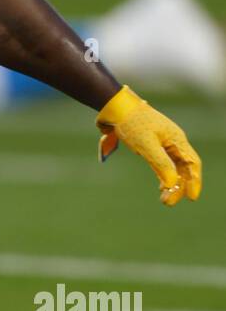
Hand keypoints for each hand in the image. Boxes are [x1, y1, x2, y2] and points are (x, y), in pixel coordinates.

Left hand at [96, 85, 201, 205]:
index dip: (194, 180)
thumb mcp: (146, 145)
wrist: (116, 108)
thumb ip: (161, 163)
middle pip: (183, 167)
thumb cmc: (132, 123)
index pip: (192, 163)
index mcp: (176, 139)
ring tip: (165, 200)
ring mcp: (162, 143)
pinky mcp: (151, 145)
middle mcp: (173, 141)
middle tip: (169, 203)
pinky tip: (162, 186)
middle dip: (179, 186)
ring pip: (173, 167)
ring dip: (171, 183)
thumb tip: (172, 183)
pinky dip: (164, 176)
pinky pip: (163, 164)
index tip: (191, 197)